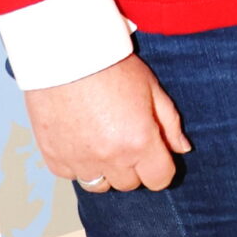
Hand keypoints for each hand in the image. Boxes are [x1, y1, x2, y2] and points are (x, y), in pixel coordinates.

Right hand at [25, 51, 190, 193]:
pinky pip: (72, 174)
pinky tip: (79, 136)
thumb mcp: (151, 88)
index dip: (160, 166)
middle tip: (124, 136)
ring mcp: (80, 161)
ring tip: (100, 138)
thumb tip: (182, 148)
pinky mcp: (54, 158)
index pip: (160, 179)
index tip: (154, 153)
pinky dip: (77, 162)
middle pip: (129, 184)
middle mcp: (110, 158)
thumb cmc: (109, 64)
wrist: (64, 53)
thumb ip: (170, 123)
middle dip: (132, 165)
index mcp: (140, 142)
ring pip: (100, 184)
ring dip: (104, 168)